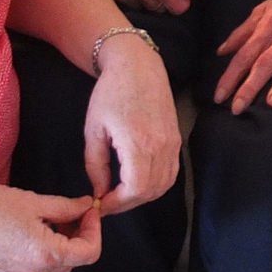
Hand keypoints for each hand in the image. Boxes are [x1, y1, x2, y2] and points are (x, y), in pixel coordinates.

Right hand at [0, 182, 102, 271]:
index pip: (88, 253)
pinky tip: (35, 228)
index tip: (88, 210)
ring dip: (64, 244)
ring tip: (55, 218)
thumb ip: (64, 207)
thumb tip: (85, 207)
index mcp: (45, 255)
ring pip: (56, 265)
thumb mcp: (32, 202)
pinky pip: (36, 266)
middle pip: (74, 261)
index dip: (95, 230)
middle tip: (75, 212)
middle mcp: (34, 271)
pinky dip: (45, 249)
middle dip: (81, 236)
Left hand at [81, 34, 181, 212]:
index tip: (101, 204)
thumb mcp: (94, 129)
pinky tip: (138, 181)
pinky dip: (156, 184)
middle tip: (108, 202)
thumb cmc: (110, 93)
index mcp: (138, 143)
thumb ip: (95, 165)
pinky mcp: (177, 139)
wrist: (137, 66)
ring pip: (164, 184)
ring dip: (143, 195)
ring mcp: (173, 143)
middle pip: (151, 191)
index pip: (135, 189)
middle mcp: (162, 146)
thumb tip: (99, 191)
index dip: (118, 203)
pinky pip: (171, 172)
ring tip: (122, 194)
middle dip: (128, 203)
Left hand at [213, 0, 271, 114]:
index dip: (231, 76)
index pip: (244, 54)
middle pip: (265, 62)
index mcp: (268, 24)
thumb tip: (223, 50)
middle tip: (237, 109)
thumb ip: (244, 30)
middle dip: (249, 86)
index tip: (219, 96)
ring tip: (271, 102)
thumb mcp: (266, 7)